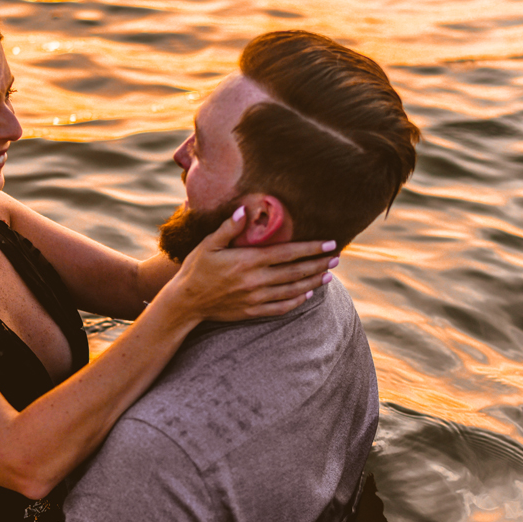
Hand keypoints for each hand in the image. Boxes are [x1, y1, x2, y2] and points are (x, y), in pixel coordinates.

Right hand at [165, 211, 336, 322]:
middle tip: (336, 257)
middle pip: (295, 271)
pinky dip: (297, 301)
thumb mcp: (208, 244)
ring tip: (328, 273)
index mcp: (247, 260)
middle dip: (318, 263)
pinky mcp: (252, 312)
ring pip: (292, 289)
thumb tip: (245, 210)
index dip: (311, 248)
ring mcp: (255, 298)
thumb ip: (228, 227)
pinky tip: (307, 293)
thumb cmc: (196, 268)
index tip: (329, 243)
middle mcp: (255, 280)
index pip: (287, 253)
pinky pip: (281, 307)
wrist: (186, 301)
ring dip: (313, 281)